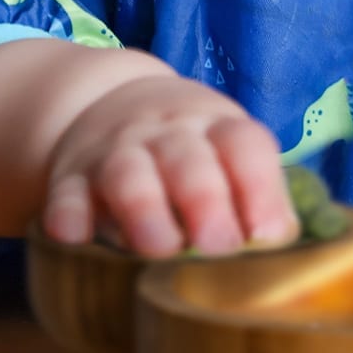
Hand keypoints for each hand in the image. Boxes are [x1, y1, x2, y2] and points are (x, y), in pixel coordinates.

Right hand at [41, 72, 297, 256]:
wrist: (112, 103)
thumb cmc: (191, 148)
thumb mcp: (227, 151)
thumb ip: (256, 193)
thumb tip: (286, 244)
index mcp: (217, 126)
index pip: (245, 145)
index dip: (261, 188)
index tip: (268, 234)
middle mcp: (167, 133)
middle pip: (189, 159)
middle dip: (205, 201)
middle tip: (220, 248)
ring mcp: (117, 151)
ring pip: (128, 172)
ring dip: (144, 208)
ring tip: (158, 248)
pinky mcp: (71, 177)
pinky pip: (65, 194)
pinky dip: (68, 215)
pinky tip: (75, 237)